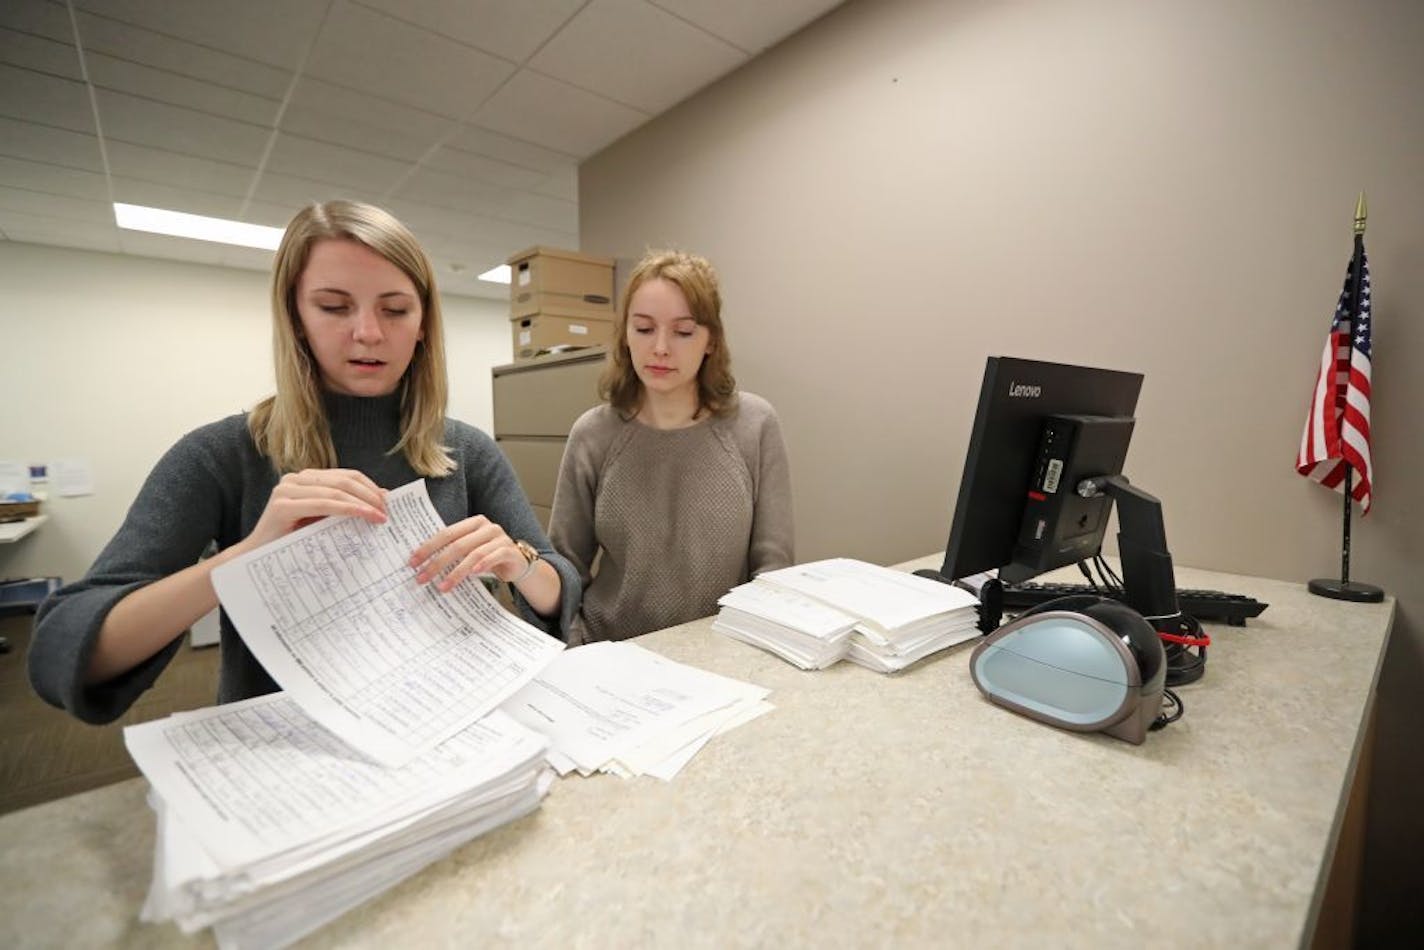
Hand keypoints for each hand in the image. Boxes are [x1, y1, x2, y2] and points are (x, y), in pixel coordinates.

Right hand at [244, 469, 386, 551]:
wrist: (258, 560)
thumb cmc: (294, 542)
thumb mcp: (325, 521)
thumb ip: (347, 507)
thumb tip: (384, 497)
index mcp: (306, 479)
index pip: (346, 476)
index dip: (370, 486)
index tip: (389, 502)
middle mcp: (295, 479)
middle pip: (344, 480)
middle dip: (370, 494)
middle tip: (388, 510)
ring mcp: (287, 490)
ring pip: (336, 490)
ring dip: (363, 502)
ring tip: (380, 516)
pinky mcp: (282, 505)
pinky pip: (324, 504)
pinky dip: (347, 509)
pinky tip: (364, 515)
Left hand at [409, 515, 525, 592]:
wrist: (518, 564)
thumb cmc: (489, 557)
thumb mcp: (470, 551)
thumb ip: (453, 551)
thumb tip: (422, 564)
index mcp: (473, 523)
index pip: (446, 533)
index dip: (428, 548)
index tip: (413, 562)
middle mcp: (486, 527)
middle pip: (457, 545)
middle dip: (437, 563)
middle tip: (422, 578)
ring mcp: (500, 537)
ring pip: (473, 554)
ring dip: (456, 572)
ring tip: (443, 586)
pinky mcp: (510, 550)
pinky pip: (493, 557)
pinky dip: (482, 565)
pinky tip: (472, 575)